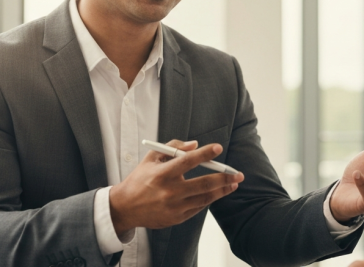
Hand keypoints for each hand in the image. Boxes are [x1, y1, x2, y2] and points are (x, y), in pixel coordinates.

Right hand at [108, 140, 243, 235]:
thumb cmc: (140, 179)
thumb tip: (195, 145)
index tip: (218, 148)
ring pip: (205, 198)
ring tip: (233, 184)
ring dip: (222, 190)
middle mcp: (170, 191)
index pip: (188, 161)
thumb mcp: (151, 158)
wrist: (126, 207)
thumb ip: (173, 147)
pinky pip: (198, 207)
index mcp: (163, 173)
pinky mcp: (177, 218)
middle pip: (204, 183)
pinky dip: (208, 199)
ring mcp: (175, 206)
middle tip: (238, 174)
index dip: (205, 154)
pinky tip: (216, 193)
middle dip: (224, 177)